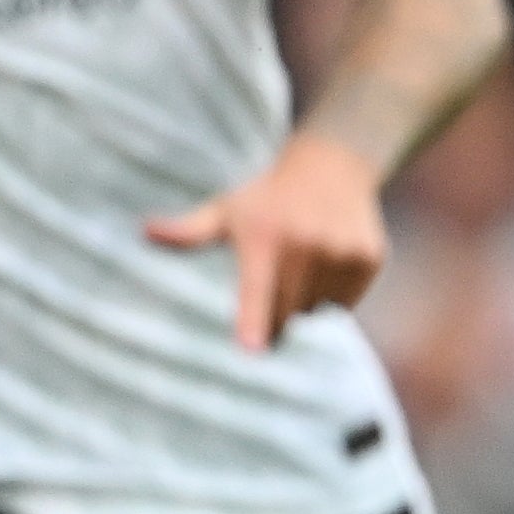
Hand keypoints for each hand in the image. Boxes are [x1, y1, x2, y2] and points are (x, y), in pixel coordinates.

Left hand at [149, 129, 390, 350]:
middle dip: (276, 314)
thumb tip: (144, 231)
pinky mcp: (369, 258)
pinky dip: (335, 295)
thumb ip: (189, 230)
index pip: (257, 288)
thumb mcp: (227, 210)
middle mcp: (306, 244)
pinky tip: (328, 264)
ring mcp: (341, 251)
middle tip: (273, 288)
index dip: (254, 320)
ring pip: (317, 309)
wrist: (333, 165)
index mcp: (264, 237)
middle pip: (286, 311)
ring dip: (306, 302)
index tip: (251, 349)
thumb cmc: (268, 196)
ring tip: (303, 268)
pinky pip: (346, 302)